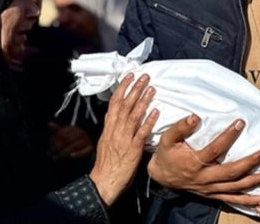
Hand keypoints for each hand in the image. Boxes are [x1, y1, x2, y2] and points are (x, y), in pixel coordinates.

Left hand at [47, 122, 94, 159]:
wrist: (87, 145)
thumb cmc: (73, 140)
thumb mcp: (66, 134)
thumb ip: (58, 130)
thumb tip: (49, 123)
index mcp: (74, 128)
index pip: (62, 134)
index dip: (54, 141)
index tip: (49, 149)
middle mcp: (81, 133)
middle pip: (67, 140)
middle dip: (58, 148)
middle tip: (51, 154)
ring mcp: (87, 140)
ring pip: (74, 146)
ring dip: (64, 152)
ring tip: (56, 157)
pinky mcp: (90, 147)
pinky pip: (84, 151)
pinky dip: (78, 153)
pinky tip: (71, 156)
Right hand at [89, 73, 158, 205]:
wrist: (104, 182)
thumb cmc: (106, 164)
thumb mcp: (105, 141)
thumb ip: (110, 127)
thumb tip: (112, 114)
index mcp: (109, 128)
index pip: (114, 103)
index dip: (122, 88)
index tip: (129, 76)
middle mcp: (116, 130)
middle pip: (125, 105)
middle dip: (135, 89)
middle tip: (144, 76)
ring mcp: (124, 138)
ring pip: (133, 115)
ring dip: (143, 100)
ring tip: (151, 88)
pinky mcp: (133, 149)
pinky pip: (141, 133)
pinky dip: (148, 121)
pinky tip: (155, 112)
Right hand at [147, 113, 259, 206]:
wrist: (162, 176)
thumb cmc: (167, 154)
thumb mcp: (168, 139)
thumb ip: (180, 127)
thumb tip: (195, 117)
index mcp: (195, 163)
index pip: (215, 149)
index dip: (228, 136)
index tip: (240, 122)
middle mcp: (204, 178)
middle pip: (231, 172)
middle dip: (251, 163)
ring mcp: (210, 189)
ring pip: (235, 187)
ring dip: (254, 182)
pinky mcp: (213, 195)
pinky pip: (232, 199)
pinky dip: (248, 201)